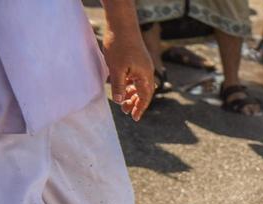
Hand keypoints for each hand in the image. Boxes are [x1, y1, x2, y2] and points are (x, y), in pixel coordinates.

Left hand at [101, 1, 155, 120]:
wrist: (122, 25)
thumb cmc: (119, 46)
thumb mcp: (116, 69)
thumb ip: (119, 86)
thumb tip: (119, 102)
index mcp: (145, 76)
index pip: (145, 97)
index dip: (140, 109)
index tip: (134, 118)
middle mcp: (146, 72)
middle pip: (143, 93)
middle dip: (135, 103)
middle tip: (125, 112)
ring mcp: (141, 66)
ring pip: (138, 85)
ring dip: (131, 94)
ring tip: (123, 102)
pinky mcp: (136, 60)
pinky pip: (134, 77)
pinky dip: (129, 85)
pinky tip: (122, 87)